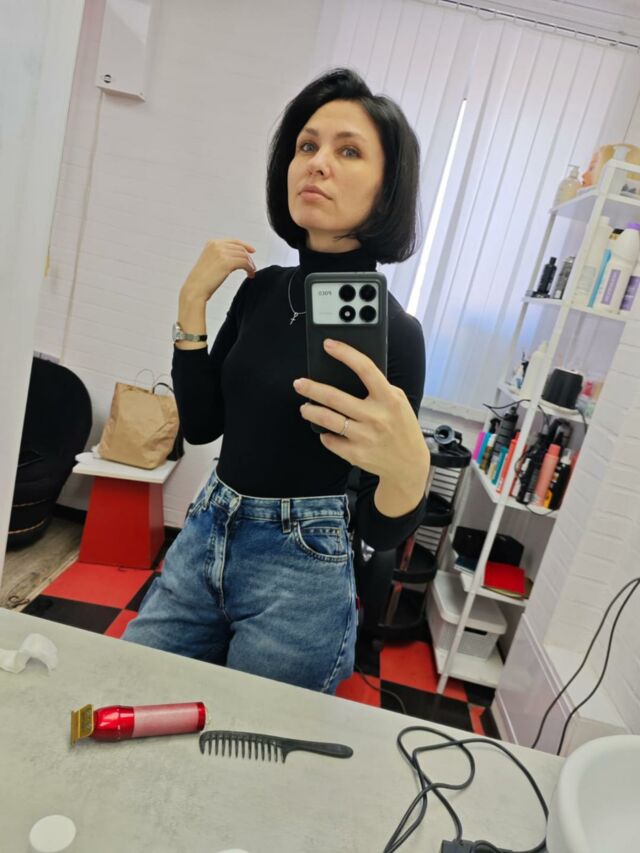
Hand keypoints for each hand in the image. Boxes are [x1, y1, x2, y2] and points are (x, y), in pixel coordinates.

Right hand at [181, 238, 256, 302]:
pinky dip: (250, 269)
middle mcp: (217, 245)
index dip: (245, 245)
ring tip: (251, 273)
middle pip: (241, 249)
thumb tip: (236, 256)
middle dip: (248, 259)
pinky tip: (250, 275)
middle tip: (251, 268)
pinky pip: (244, 263)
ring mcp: (222, 253)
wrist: (195, 289)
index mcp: (212, 243)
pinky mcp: (227, 262)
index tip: (252, 251)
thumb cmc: (201, 280)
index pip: (234, 241)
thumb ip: (220, 255)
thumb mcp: (209, 261)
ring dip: (250, 265)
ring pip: (244, 256)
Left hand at [292, 339, 429, 488]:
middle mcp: (376, 416)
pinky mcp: (355, 454)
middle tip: (299, 383)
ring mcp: (365, 436)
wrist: (409, 464)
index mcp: (388, 398)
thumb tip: (350, 371)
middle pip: (334, 397)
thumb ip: (379, 387)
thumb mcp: (399, 401)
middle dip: (311, 388)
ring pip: (327, 419)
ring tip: (305, 407)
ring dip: (311, 411)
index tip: (328, 345)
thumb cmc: (402, 427)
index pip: (365, 369)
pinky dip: (325, 434)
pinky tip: (326, 431)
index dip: (345, 353)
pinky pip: (330, 440)